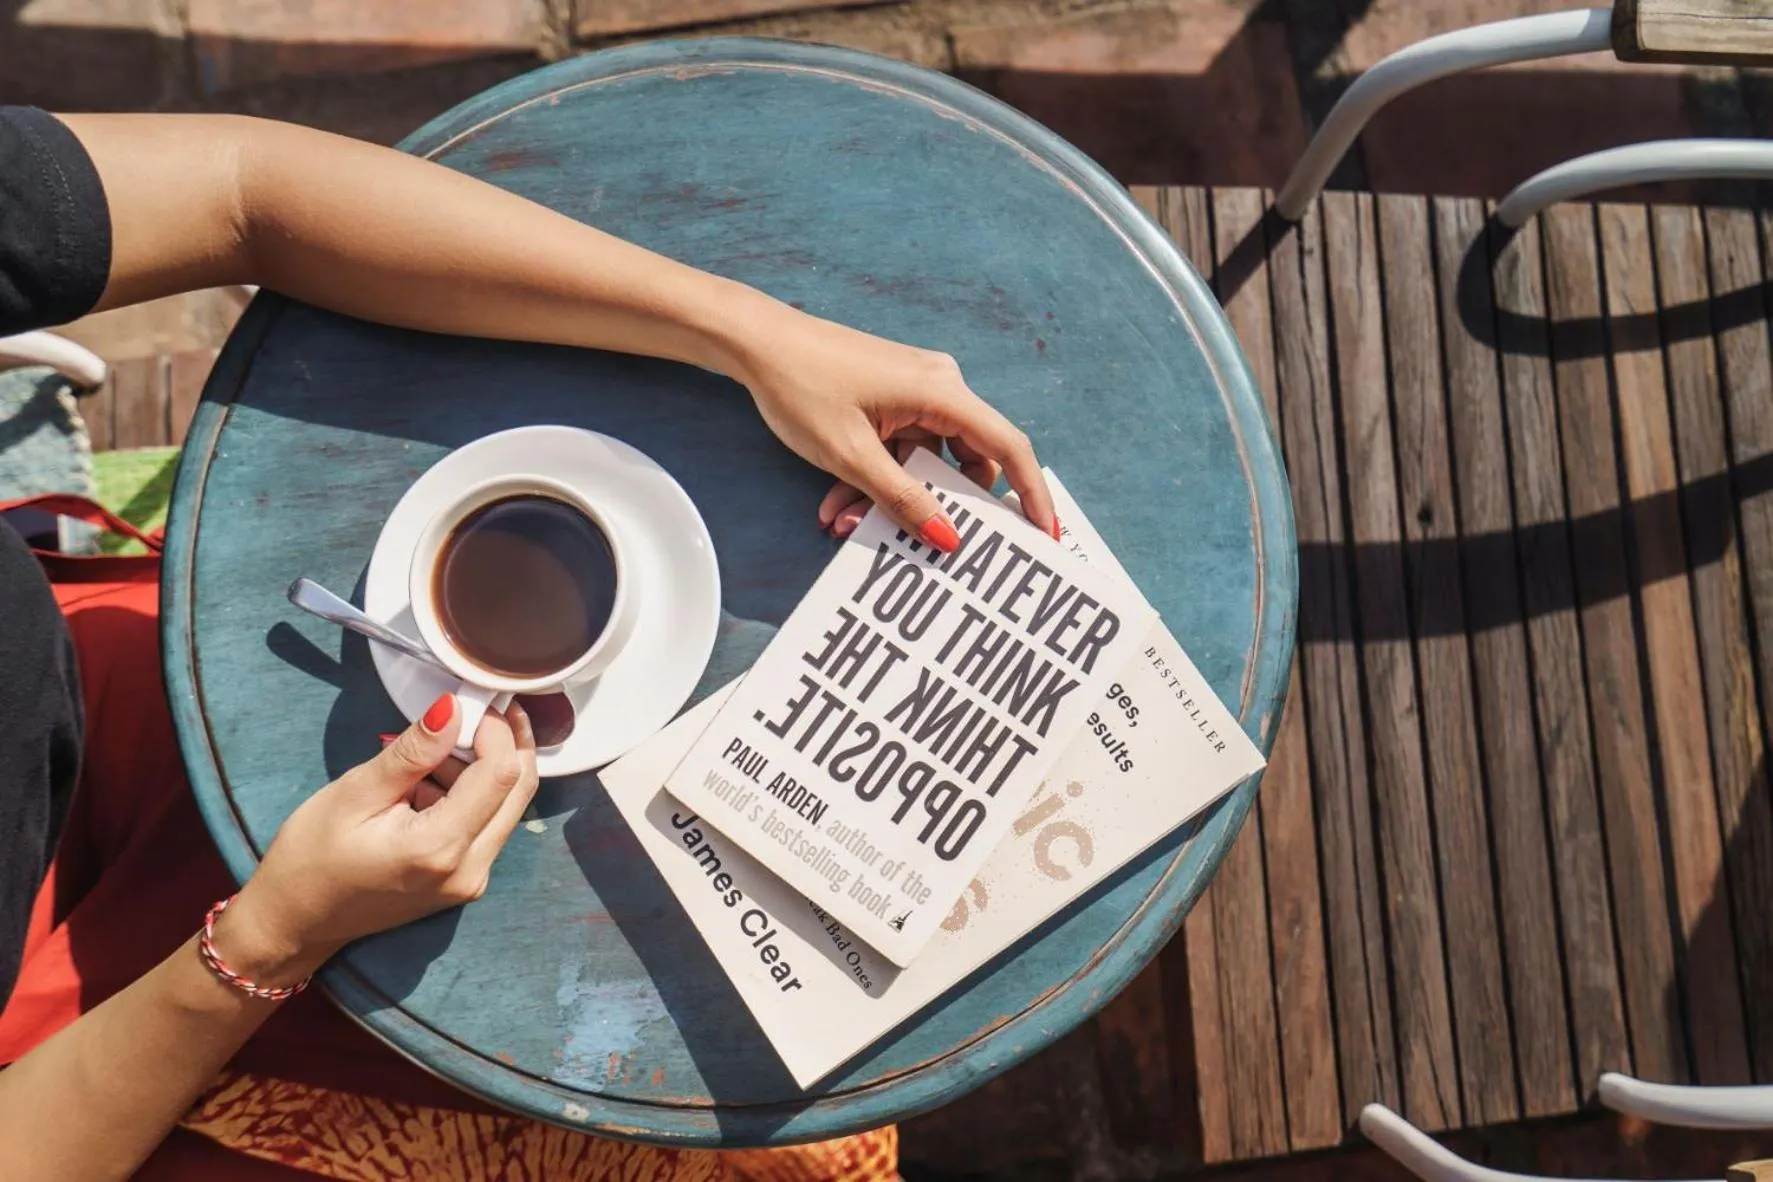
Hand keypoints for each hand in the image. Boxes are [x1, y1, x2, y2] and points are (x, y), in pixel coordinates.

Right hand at [216, 695, 539, 984]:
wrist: (296, 922)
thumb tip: (454, 708)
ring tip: (436, 747)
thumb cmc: (311, 857)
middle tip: (480, 708)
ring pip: (507, 808)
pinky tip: (432, 779)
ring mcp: (471, 881)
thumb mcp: (355, 793)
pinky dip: (472, 794)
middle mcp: (470, 870)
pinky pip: (488, 826)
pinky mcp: (465, 882)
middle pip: (519, 791)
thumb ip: (412, 752)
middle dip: (507, 743)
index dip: (497, 730)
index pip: (502, 774)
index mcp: (441, 847)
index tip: (474, 700)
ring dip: (486, 769)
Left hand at [729, 307, 1056, 550]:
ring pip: (924, 462)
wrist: (755, 343)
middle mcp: (939, 387)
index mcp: (941, 392)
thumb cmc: (802, 387)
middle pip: (964, 462)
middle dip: (934, 507)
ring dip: (892, 497)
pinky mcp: (892, 397)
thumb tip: (948, 537)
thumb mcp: (851, 457)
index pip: (1007, 446)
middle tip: (908, 544)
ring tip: (843, 522)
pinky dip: (876, 477)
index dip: (1031, 494)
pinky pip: (900, 449)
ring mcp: (915, 391)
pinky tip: (836, 503)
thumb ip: (904, 499)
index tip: (1042, 535)